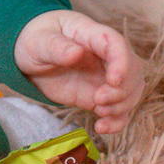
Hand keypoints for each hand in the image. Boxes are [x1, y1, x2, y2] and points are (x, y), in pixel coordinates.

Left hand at [15, 8, 139, 134]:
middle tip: (98, 99)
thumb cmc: (37, 38)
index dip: (122, 62)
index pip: (117, 44)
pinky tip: (102, 128)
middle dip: (122, 89)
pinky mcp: (99, 95)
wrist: (31, 55)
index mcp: (92, 35)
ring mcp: (104, 76)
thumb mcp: (40, 40)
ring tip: (100, 112)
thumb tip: (76, 53)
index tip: (114, 81)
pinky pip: (118, 109)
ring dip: (122, 105)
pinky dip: (116, 121)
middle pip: (132, 70)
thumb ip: (57, 47)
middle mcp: (105, 56)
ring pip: (131, 90)